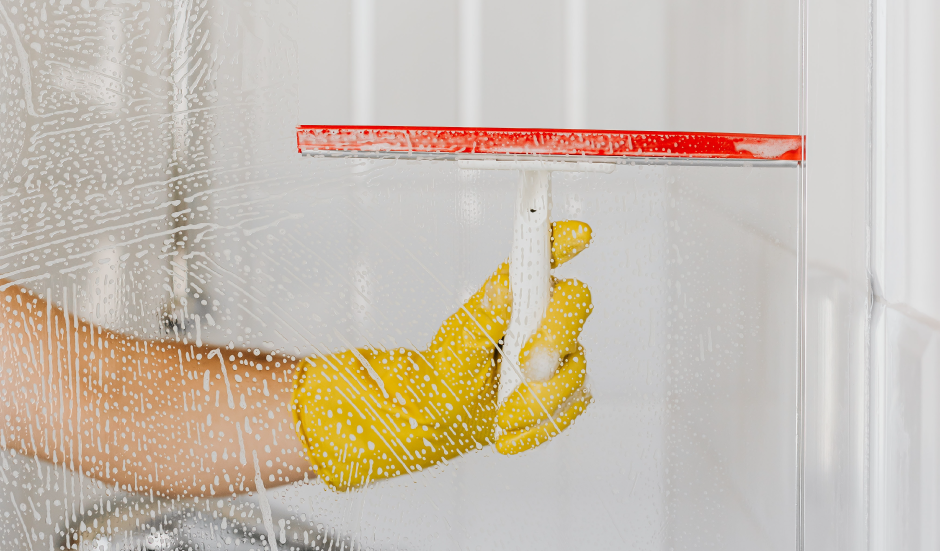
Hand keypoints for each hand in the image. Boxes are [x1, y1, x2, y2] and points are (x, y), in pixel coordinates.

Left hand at [291, 221, 593, 489]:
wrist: (444, 417)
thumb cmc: (450, 369)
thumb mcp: (458, 342)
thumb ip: (485, 316)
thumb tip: (506, 286)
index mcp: (517, 292)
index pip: (545, 255)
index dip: (564, 240)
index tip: (580, 232)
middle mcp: (544, 315)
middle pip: (575, 305)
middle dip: (556, 337)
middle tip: (527, 366)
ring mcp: (562, 353)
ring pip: (575, 367)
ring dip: (537, 399)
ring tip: (502, 416)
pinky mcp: (568, 390)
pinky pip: (570, 407)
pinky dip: (539, 427)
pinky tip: (509, 435)